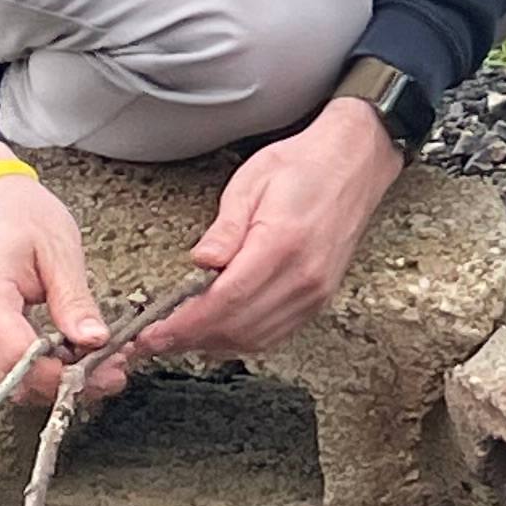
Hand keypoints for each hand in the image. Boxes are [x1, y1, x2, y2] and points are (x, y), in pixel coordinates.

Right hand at [0, 147, 108, 396]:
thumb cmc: (14, 211)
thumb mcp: (58, 249)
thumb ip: (74, 301)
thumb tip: (95, 341)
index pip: (21, 361)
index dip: (64, 375)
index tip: (104, 371)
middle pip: (14, 379)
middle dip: (64, 382)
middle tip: (111, 370)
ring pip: (8, 377)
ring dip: (52, 376)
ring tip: (96, 359)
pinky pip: (2, 361)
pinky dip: (36, 364)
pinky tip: (68, 350)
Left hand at [127, 97, 406, 363]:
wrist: (354, 162)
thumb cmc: (304, 165)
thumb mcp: (252, 181)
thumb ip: (226, 228)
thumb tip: (200, 263)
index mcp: (282, 244)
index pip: (224, 301)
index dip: (183, 324)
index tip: (152, 335)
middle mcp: (304, 276)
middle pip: (236, 327)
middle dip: (188, 340)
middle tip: (152, 342)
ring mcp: (316, 292)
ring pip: (255, 339)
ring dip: (212, 344)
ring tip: (178, 338)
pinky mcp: (320, 298)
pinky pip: (276, 334)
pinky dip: (242, 340)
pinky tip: (218, 333)